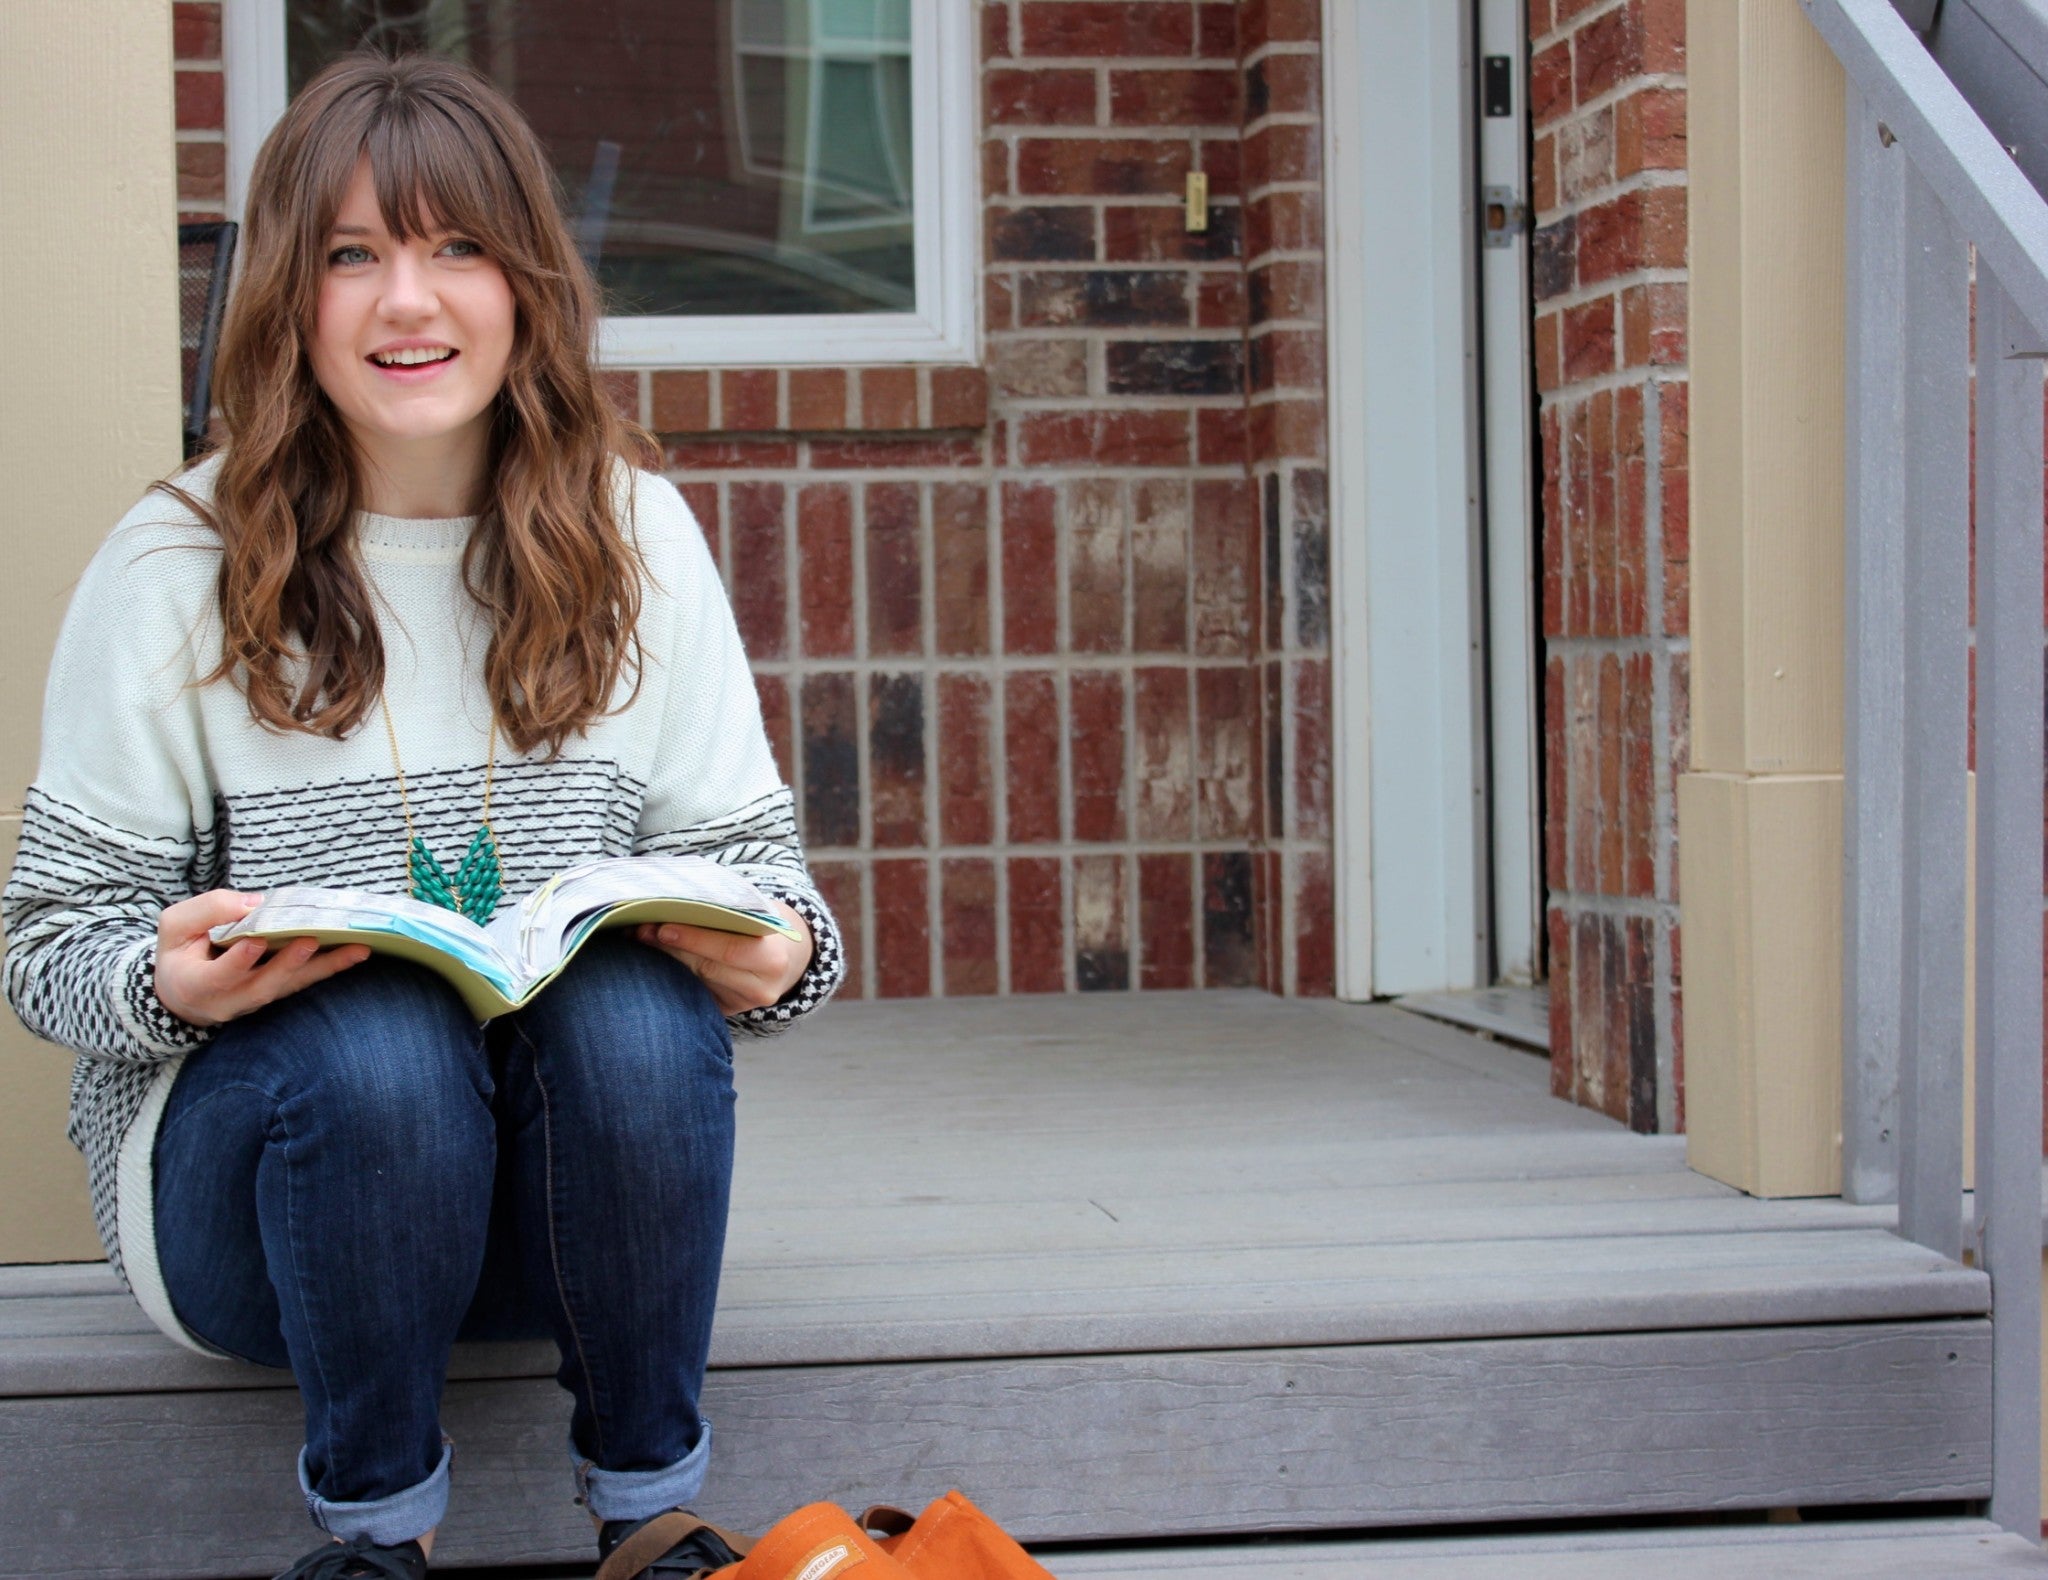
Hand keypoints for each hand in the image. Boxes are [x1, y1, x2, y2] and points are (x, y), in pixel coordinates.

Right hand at [154, 889, 370, 1028]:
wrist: (181, 992)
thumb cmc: (179, 952)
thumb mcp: (175, 926)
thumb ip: (207, 911)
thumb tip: (252, 903)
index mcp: (196, 984)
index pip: (218, 975)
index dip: (237, 960)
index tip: (255, 940)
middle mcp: (229, 1001)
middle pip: (263, 986)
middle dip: (288, 964)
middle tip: (311, 941)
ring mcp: (256, 1000)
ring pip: (291, 986)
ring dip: (325, 967)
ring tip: (357, 949)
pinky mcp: (276, 993)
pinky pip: (303, 982)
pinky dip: (330, 967)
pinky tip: (356, 953)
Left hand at [634, 899, 812, 1015]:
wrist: (782, 957)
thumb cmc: (761, 927)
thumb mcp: (755, 915)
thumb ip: (724, 910)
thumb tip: (673, 902)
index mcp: (773, 960)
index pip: (730, 950)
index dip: (695, 939)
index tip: (663, 927)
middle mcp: (760, 989)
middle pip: (706, 968)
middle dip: (671, 948)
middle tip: (641, 930)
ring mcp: (741, 1004)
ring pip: (694, 981)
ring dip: (665, 960)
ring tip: (641, 940)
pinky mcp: (725, 1011)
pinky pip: (692, 993)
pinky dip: (670, 974)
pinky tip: (651, 959)